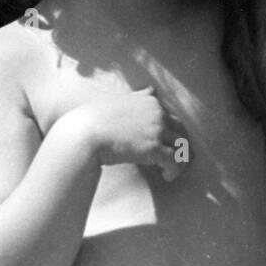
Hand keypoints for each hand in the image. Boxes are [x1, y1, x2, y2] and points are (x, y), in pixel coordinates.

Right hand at [71, 86, 188, 182]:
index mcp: (151, 101)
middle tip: (177, 159)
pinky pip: (175, 160)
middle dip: (181, 145)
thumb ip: (138, 96)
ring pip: (182, 146)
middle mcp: (158, 113)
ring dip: (181, 160)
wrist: (83, 134)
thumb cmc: (94, 119)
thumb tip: (152, 88)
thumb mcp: (119, 100)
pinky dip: (175, 170)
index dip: (170, 132)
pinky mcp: (154, 148)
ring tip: (172, 170)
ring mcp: (157, 130)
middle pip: (181, 131)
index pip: (171, 117)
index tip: (164, 144)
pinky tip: (167, 176)